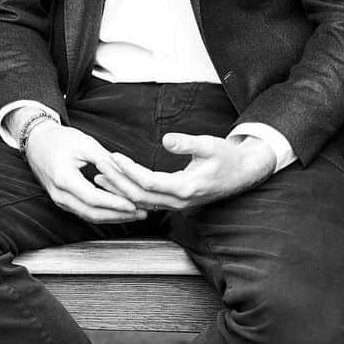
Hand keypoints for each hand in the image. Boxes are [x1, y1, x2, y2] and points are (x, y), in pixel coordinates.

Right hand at [24, 122, 147, 224]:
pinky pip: (85, 212)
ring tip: (135, 214)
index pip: (93, 198)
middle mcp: (59, 194)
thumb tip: (129, 174)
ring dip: (113, 217)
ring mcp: (60, 200)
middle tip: (141, 213)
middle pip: (92, 213)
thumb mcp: (85, 144)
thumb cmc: (59, 139)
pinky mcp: (63, 201)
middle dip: (118, 215)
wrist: (37, 142)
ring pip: (89, 216)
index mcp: (63, 178)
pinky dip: (103, 213)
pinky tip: (119, 211)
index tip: (134, 204)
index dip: (115, 203)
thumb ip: (106, 160)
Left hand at [96, 133, 275, 211]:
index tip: (114, 157)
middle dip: (117, 182)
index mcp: (186, 188)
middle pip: (140, 196)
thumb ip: (188, 143)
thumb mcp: (211, 145)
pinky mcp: (175, 202)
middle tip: (99, 166)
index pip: (149, 182)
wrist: (244, 174)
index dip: (129, 170)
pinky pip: (147, 202)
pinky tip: (116, 185)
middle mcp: (179, 201)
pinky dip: (129, 194)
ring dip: (119, 191)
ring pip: (141, 202)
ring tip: (99, 177)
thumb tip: (167, 139)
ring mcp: (177, 204)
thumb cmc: (227, 157)